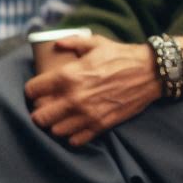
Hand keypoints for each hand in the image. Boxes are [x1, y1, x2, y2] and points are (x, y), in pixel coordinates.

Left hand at [24, 34, 159, 146]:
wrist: (151, 72)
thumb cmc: (122, 56)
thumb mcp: (95, 43)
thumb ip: (72, 42)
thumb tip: (57, 44)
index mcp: (68, 76)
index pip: (32, 91)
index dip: (32, 91)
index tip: (38, 90)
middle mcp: (73, 98)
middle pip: (39, 117)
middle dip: (40, 112)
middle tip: (47, 106)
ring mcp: (87, 114)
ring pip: (55, 130)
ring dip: (55, 124)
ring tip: (61, 117)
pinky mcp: (101, 124)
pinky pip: (76, 140)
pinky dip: (72, 135)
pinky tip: (76, 126)